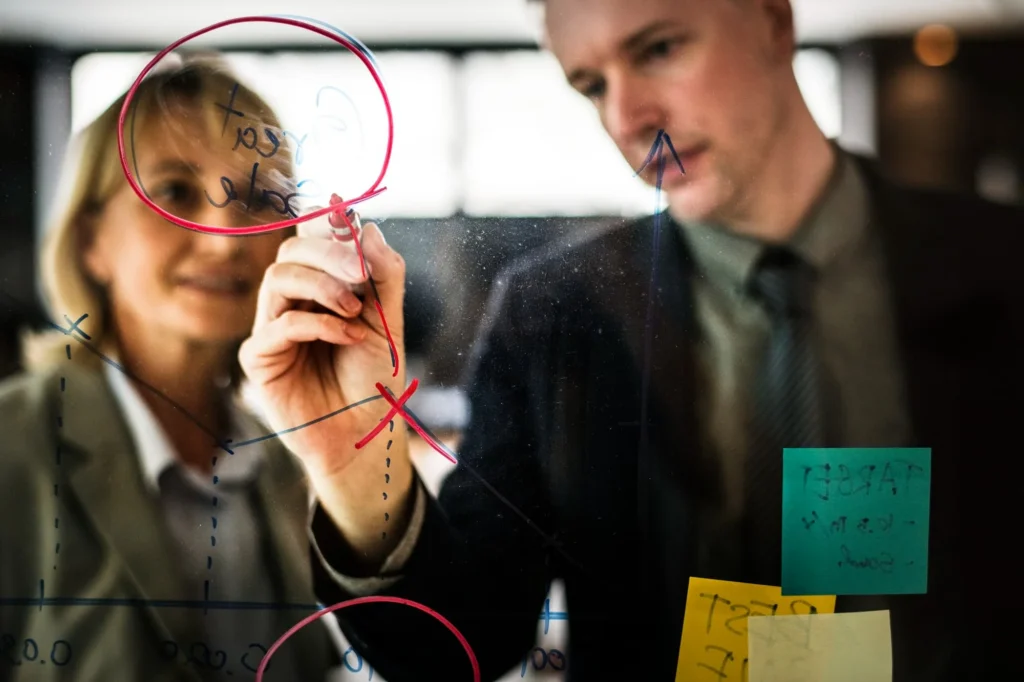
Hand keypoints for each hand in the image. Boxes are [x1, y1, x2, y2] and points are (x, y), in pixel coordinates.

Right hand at [239, 196, 406, 477]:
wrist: (365, 433)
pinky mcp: (259, 359)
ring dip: (322, 286)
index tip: (350, 221)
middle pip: (291, 252)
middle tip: (361, 274)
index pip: (310, 238)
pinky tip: (348, 336)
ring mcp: (271, 328)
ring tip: (356, 311)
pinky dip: (318, 323)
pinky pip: (280, 324)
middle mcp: (290, 302)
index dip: (325, 224)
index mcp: (319, 287)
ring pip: (278, 278)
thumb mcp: (388, 320)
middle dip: (328, 254)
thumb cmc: (373, 378)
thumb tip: (367, 227)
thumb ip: (382, 274)